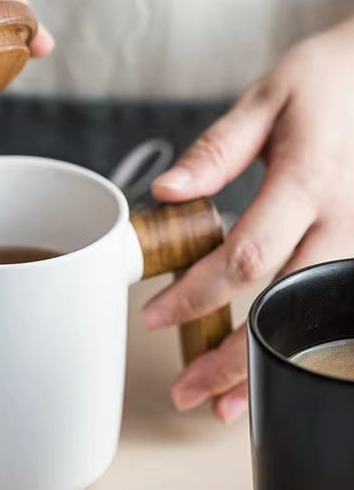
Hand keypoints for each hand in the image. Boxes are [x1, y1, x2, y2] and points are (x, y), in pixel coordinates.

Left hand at [142, 16, 353, 423]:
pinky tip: (274, 369)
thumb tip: (167, 193)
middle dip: (232, 357)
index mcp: (310, 179)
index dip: (198, 294)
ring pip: (316, 322)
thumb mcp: (268, 99)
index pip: (247, 255)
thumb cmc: (331, 81)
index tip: (155, 315)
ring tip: (226, 407)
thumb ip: (217, 150)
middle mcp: (347, 220)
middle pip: (284, 305)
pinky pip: (336, 310)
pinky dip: (303, 346)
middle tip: (187, 393)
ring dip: (270, 367)